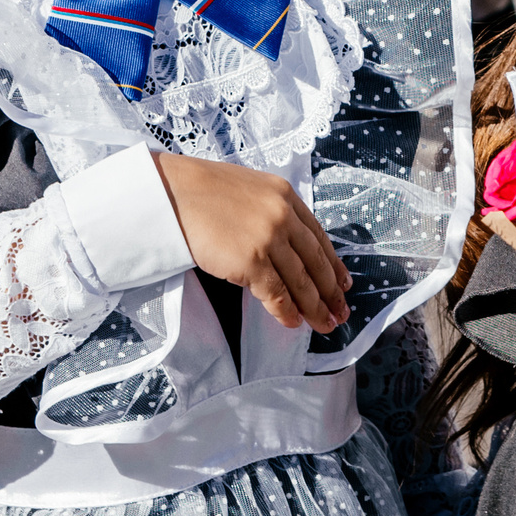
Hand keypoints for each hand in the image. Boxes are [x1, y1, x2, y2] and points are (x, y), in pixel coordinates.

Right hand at [154, 154, 349, 331]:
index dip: (333, 264)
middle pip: (316, 261)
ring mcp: (269, 238)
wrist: (172, 192)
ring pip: (300, 280)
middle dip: (331, 291)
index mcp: (286, 196)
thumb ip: (273, 213)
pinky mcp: (250, 260)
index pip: (319, 237)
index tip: (344, 283)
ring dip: (315, 307)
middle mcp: (284, 216)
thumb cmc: (203, 192)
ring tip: (325, 324)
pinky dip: (286, 311)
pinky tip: (293, 322)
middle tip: (341, 311)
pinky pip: (275, 292)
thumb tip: (287, 244)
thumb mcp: (251, 191)